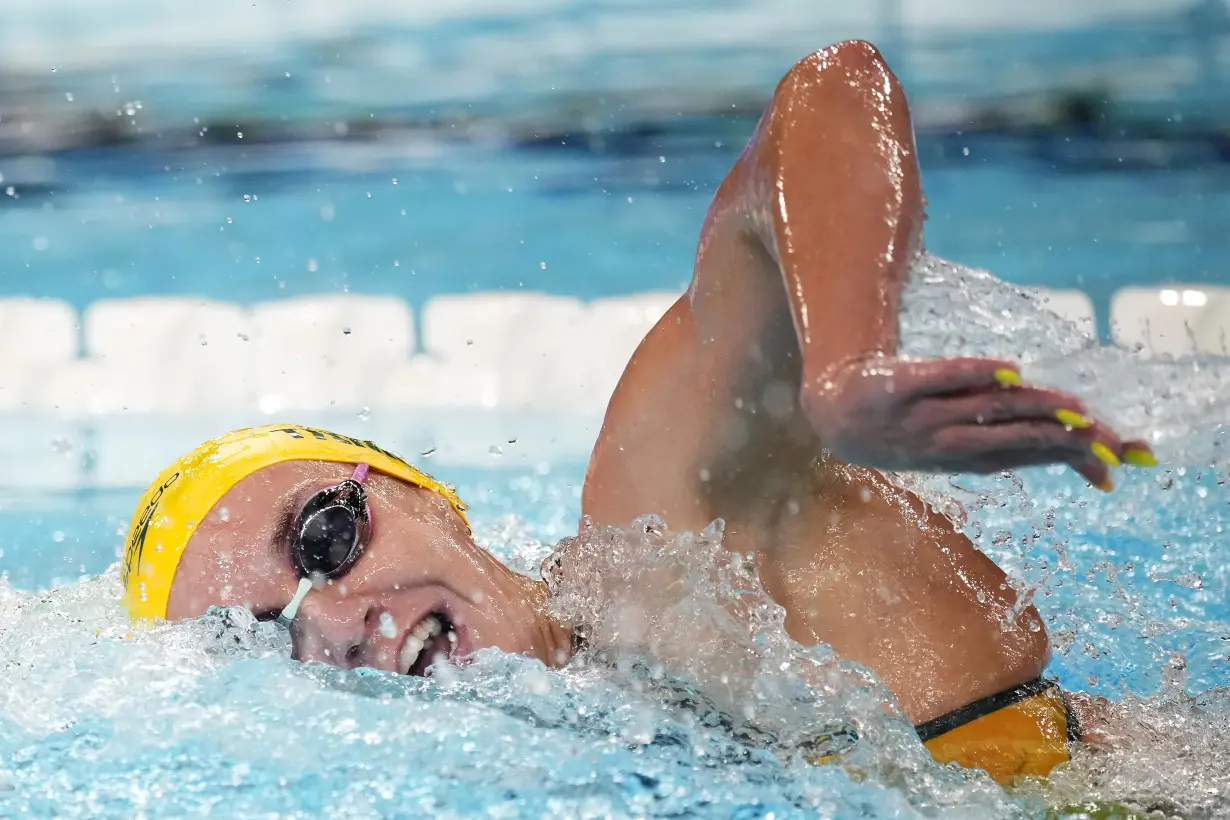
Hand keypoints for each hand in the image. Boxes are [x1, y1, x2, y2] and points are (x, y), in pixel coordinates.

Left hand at [802, 356, 1155, 490]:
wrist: (835, 412)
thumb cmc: (914, 427)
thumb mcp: (963, 447)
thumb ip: (1021, 444)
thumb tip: (1089, 458)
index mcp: (966, 458)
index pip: (1028, 457)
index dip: (1073, 458)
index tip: (1117, 457)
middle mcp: (946, 443)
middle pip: (1011, 440)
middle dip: (1058, 439)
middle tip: (1102, 435)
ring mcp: (921, 416)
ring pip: (984, 411)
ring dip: (1031, 407)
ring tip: (1073, 406)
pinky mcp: (898, 386)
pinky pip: (939, 378)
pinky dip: (974, 374)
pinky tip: (1009, 369)